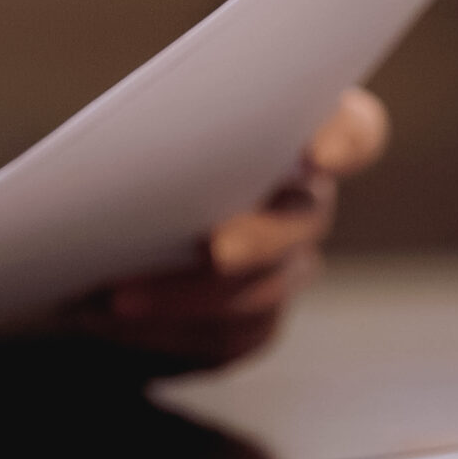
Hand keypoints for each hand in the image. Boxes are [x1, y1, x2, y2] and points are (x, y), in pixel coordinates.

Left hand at [70, 87, 388, 368]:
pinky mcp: (252, 324)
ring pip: (261, 291)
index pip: (354, 130)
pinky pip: (224, 338)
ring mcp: (285, 268)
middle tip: (218, 249)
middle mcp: (304, 203)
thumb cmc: (133, 151)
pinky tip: (108, 318)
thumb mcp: (143, 122)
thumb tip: (128, 139)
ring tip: (115, 295)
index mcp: (293, 133)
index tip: (319, 152)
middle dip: (261, 237)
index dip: (347, 141)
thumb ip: (162, 120)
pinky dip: (163, 330)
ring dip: (186, 295)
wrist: (103, 230)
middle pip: (304, 222)